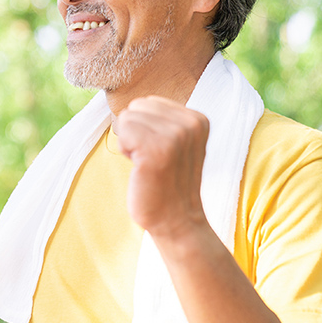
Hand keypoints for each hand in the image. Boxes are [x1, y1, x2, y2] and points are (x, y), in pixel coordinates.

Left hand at [114, 96, 210, 239]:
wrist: (176, 221)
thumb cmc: (167, 181)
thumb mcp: (175, 142)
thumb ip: (164, 120)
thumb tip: (134, 104)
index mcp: (198, 119)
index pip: (148, 102)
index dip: (144, 128)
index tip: (159, 152)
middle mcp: (191, 124)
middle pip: (136, 107)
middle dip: (135, 132)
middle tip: (151, 159)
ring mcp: (175, 137)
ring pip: (127, 117)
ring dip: (129, 142)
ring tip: (147, 164)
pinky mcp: (157, 150)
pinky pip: (123, 130)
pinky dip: (125, 150)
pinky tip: (140, 168)